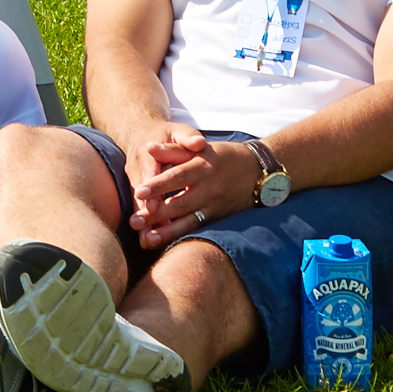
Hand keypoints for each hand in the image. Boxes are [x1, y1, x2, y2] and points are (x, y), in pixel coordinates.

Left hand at [129, 128, 251, 249]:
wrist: (257, 172)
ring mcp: (215, 206)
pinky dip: (181, 236)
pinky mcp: (217, 218)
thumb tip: (148, 147)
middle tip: (135, 221)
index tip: (139, 192)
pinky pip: (197, 229)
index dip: (159, 185)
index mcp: (204, 166)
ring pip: (189, 221)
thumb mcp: (200, 148)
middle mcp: (210, 188)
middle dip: (157, 213)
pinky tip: (165, 243)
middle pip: (181, 202)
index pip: (178, 176)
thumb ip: (173, 150)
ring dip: (167, 232)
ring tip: (147, 238)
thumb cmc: (222, 155)